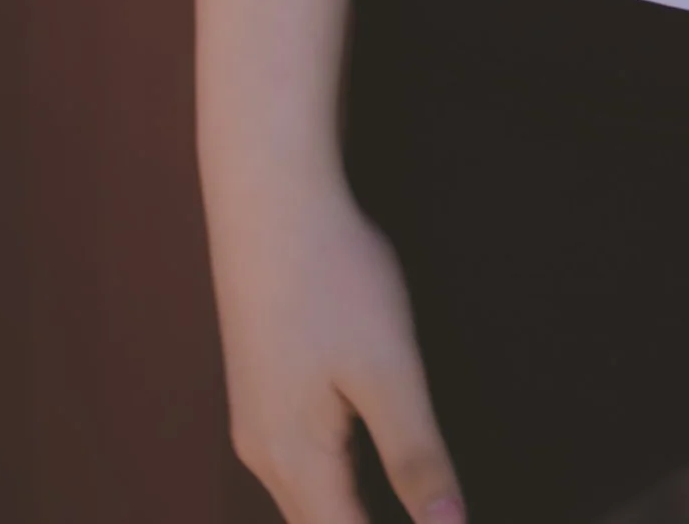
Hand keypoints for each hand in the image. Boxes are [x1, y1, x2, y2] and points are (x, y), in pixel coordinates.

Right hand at [208, 169, 463, 523]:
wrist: (269, 196)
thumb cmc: (332, 276)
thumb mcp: (389, 368)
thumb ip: (416, 455)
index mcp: (294, 461)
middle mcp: (263, 453)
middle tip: (433, 512)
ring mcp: (256, 419)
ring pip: (305, 500)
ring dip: (351, 511)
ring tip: (403, 501)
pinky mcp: (260, 387)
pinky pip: (297, 463)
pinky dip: (335, 482)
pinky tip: (367, 465)